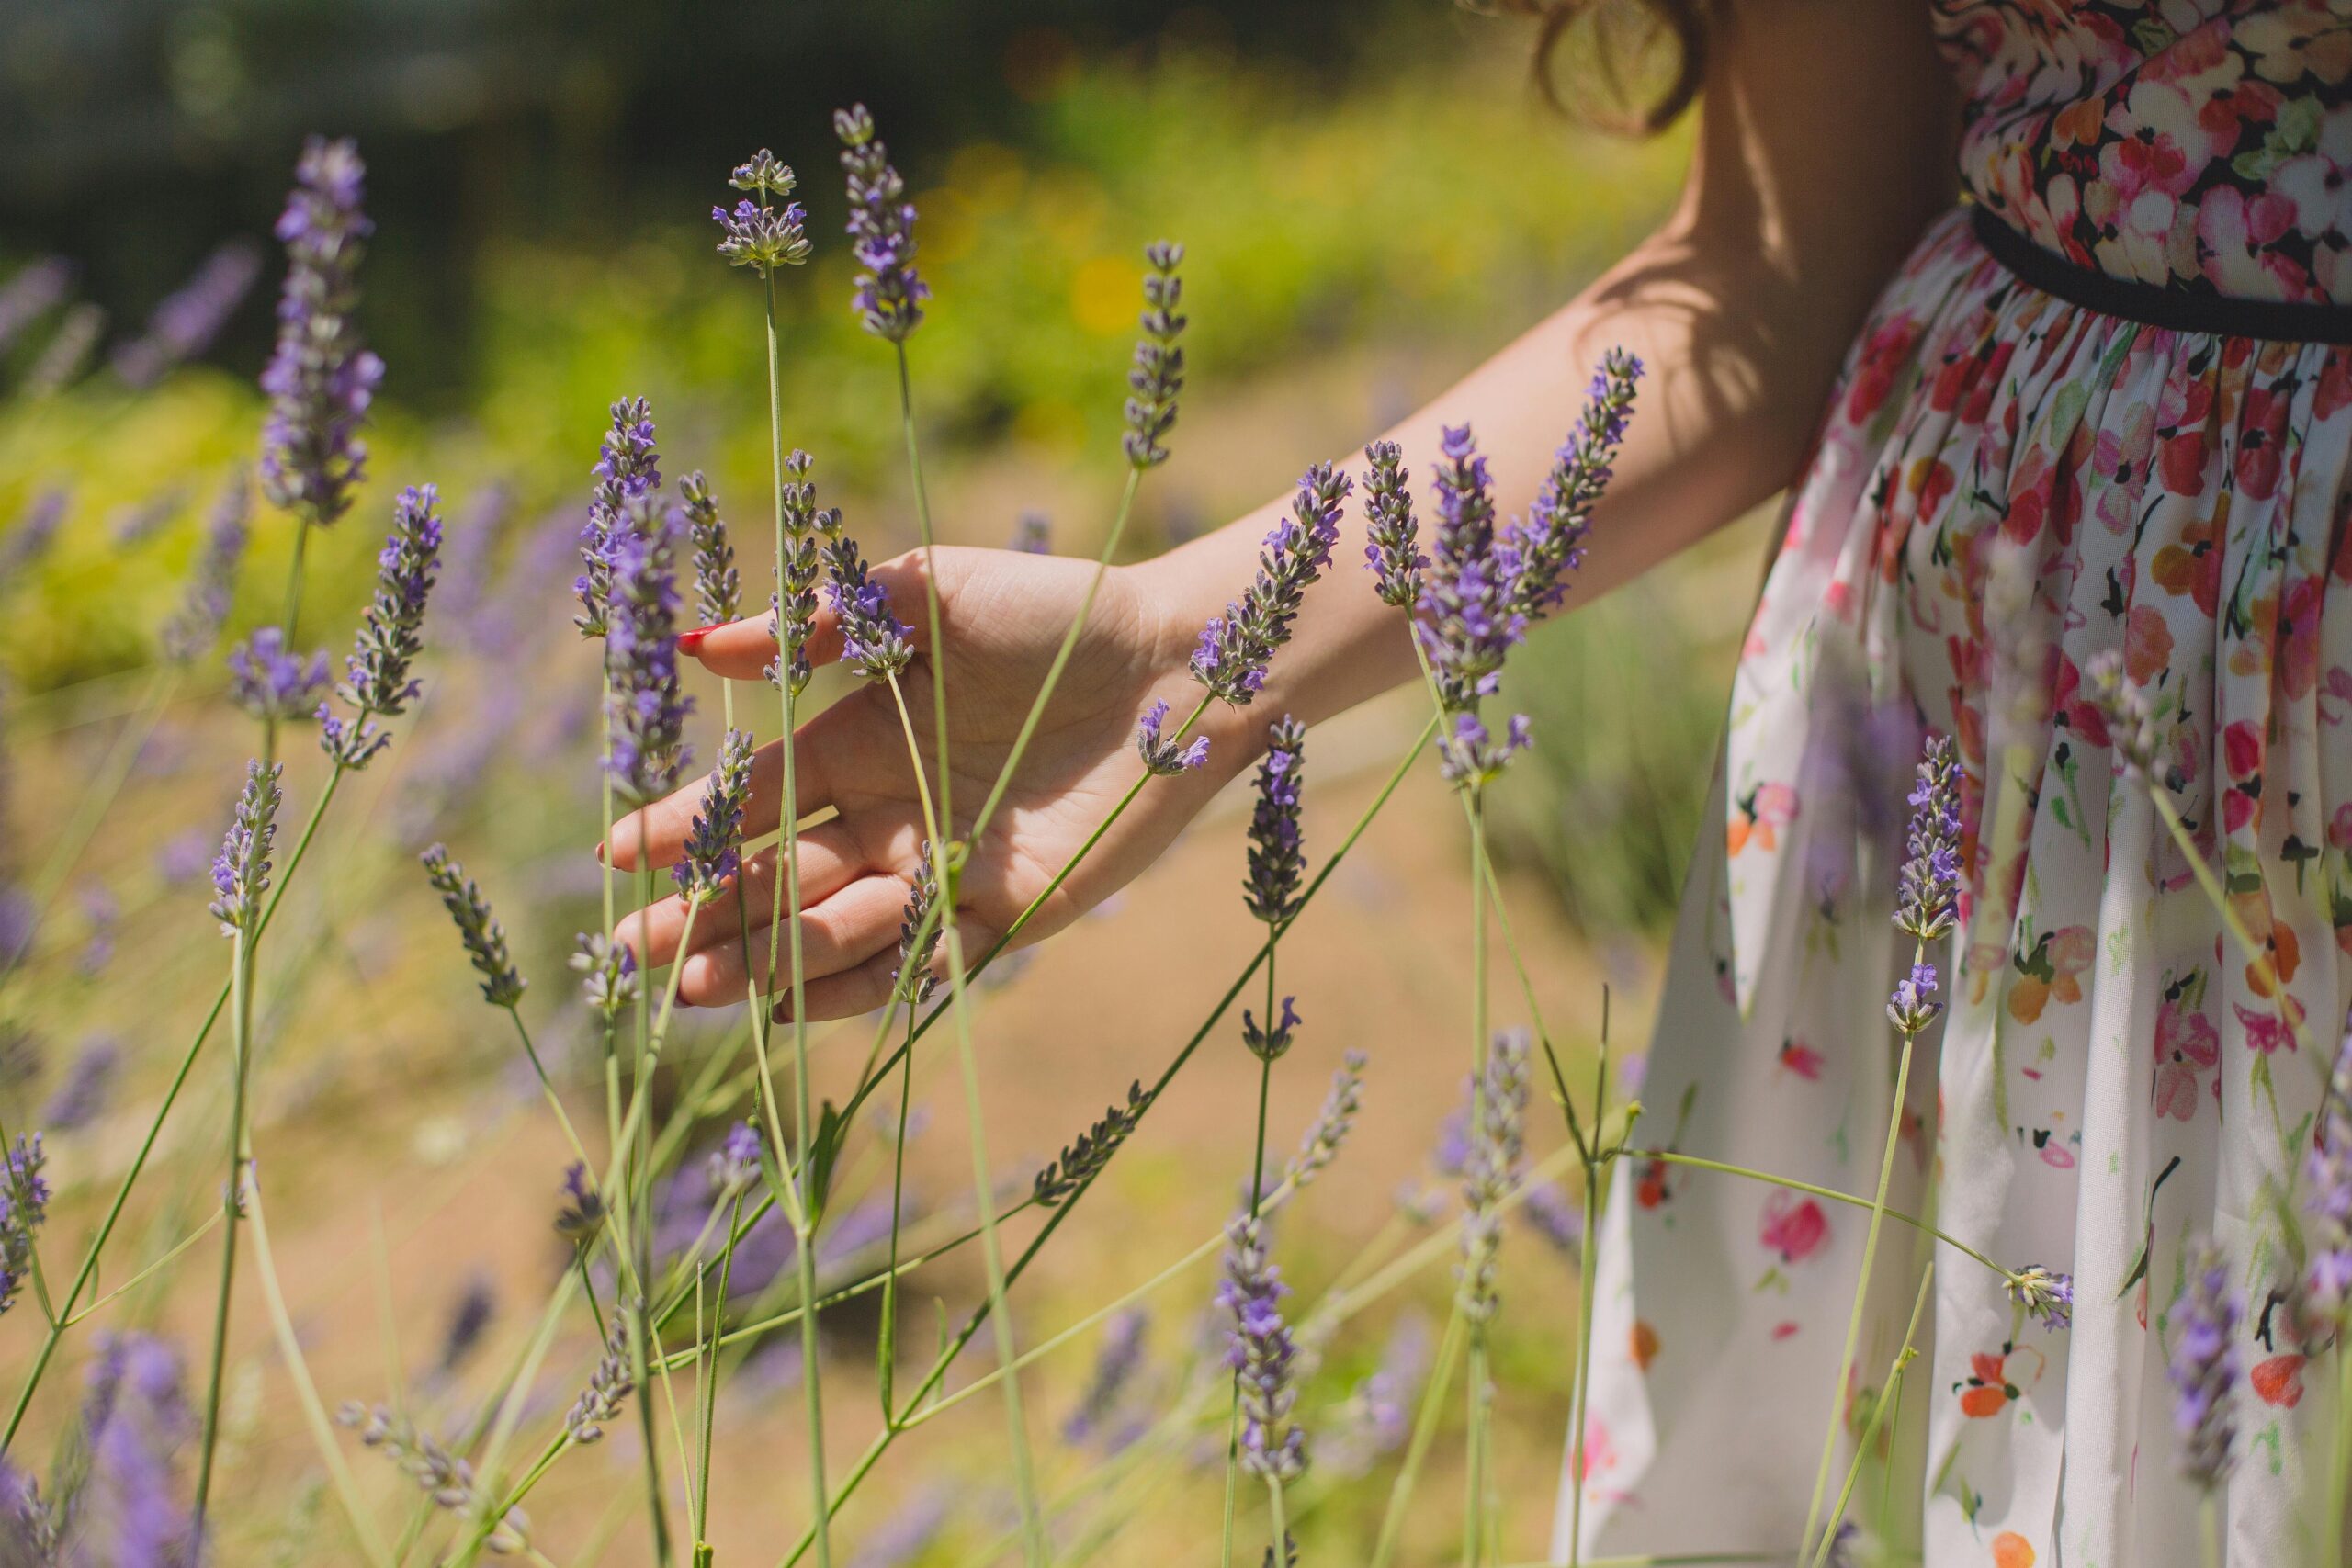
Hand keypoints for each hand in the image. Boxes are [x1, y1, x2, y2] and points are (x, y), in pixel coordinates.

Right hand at [606, 545, 1240, 1018]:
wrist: (1178, 663)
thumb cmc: (1054, 612)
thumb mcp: (923, 596)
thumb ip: (819, 624)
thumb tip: (697, 649)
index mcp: (861, 738)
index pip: (753, 798)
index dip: (683, 828)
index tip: (614, 857)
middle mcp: (892, 812)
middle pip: (776, 878)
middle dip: (701, 917)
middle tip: (628, 953)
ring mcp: (944, 869)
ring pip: (834, 930)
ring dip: (764, 959)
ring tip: (696, 984)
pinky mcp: (1007, 915)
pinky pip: (919, 965)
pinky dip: (856, 986)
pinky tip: (791, 1005)